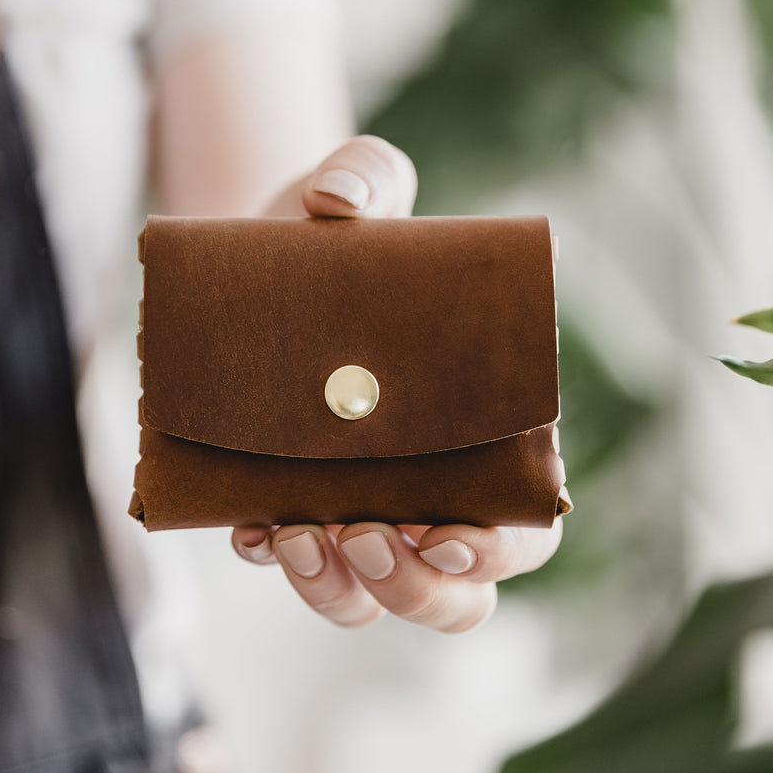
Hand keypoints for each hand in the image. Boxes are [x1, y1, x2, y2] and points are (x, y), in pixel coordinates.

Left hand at [232, 135, 562, 631]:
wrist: (258, 255)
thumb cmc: (331, 234)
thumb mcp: (356, 189)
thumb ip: (366, 175)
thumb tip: (336, 206)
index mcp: (481, 431)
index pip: (520, 524)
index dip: (498, 548)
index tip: (447, 530)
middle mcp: (424, 483)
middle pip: (454, 589)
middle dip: (416, 588)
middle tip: (366, 535)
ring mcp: (356, 501)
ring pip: (368, 596)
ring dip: (340, 590)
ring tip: (300, 535)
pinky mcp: (290, 501)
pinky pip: (292, 564)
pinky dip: (274, 560)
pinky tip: (252, 527)